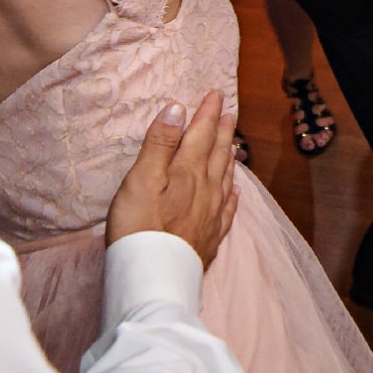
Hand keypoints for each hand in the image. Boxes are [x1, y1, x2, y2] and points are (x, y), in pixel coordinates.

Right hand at [107, 90, 240, 267]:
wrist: (154, 277)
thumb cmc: (139, 226)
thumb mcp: (141, 178)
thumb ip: (160, 143)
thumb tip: (177, 109)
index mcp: (188, 172)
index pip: (201, 135)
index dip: (207, 113)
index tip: (215, 95)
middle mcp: (206, 190)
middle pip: (217, 153)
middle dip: (221, 131)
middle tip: (228, 113)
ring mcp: (211, 215)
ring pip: (225, 178)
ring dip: (228, 157)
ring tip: (232, 144)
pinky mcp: (210, 237)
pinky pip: (227, 208)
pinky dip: (231, 194)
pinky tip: (233, 192)